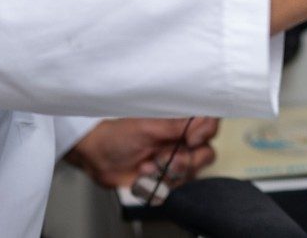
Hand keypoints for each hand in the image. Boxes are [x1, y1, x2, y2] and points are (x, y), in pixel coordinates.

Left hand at [64, 117, 219, 189]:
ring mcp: (174, 161)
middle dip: (188, 160)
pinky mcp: (166, 179)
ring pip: (191, 172)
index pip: (208, 123)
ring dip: (170, 173)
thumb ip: (175, 125)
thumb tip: (200, 119)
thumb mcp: (147, 127)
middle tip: (168, 160)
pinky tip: (143, 174)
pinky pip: (174, 187)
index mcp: (179, 122)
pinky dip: (158, 183)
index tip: (192, 139)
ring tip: (148, 167)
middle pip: (206, 152)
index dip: (206, 131)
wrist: (97, 159)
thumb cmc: (118, 135)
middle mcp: (181, 141)